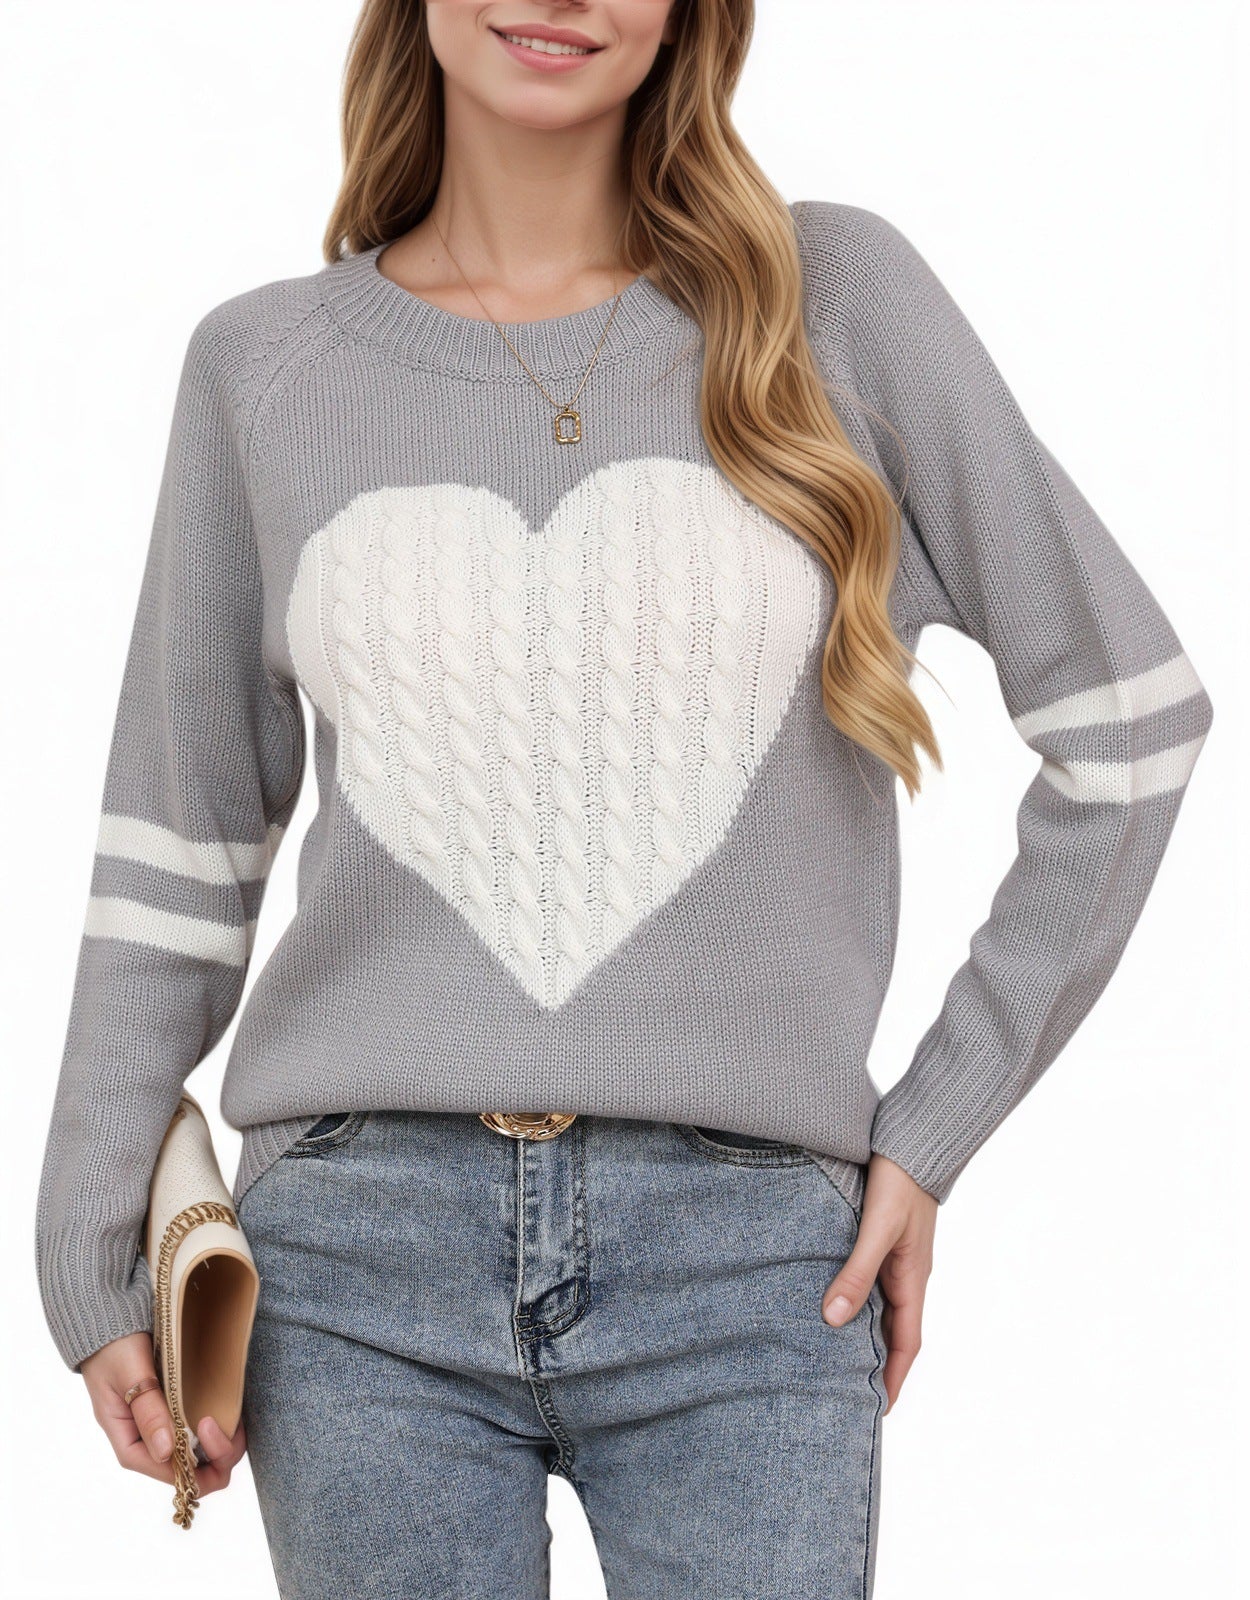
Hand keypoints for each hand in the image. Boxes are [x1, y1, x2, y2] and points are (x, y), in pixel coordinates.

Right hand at [80, 1331, 246, 1494]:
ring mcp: (165, 1430)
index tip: (209, 1424)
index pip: (168, 1474)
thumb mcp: (129, 1376)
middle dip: (218, 1456)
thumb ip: (147, 1411)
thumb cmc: (114, 1349)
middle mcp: (150, 1444)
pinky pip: (202, 1434)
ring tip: (233, 1415)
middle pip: (191, 1472)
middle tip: (231, 1423)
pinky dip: (220, 1427)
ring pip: (202, 1456)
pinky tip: (229, 1409)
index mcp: (131, 1443)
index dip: (197, 1463)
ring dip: (224, 1442)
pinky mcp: (177, 1414)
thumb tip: (166, 1452)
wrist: (112, 1325)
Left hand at [821, 1153, 937, 1413]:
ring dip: (865, 1332)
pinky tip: (835, 1300)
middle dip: (877, 1364)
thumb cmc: (899, 1181)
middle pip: (894, 1331)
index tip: (878, 1410)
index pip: (906, 1344)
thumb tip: (833, 1318)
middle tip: (850, 1393)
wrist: (913, 1138)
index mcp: (913, 1279)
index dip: (894, 1378)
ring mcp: (898, 1256)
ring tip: (836, 1357)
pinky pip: (873, 1280)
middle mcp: (908, 1273)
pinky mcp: (885, 1238)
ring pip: (882, 1306)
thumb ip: (856, 1271)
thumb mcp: (876, 1229)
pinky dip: (858, 1299)